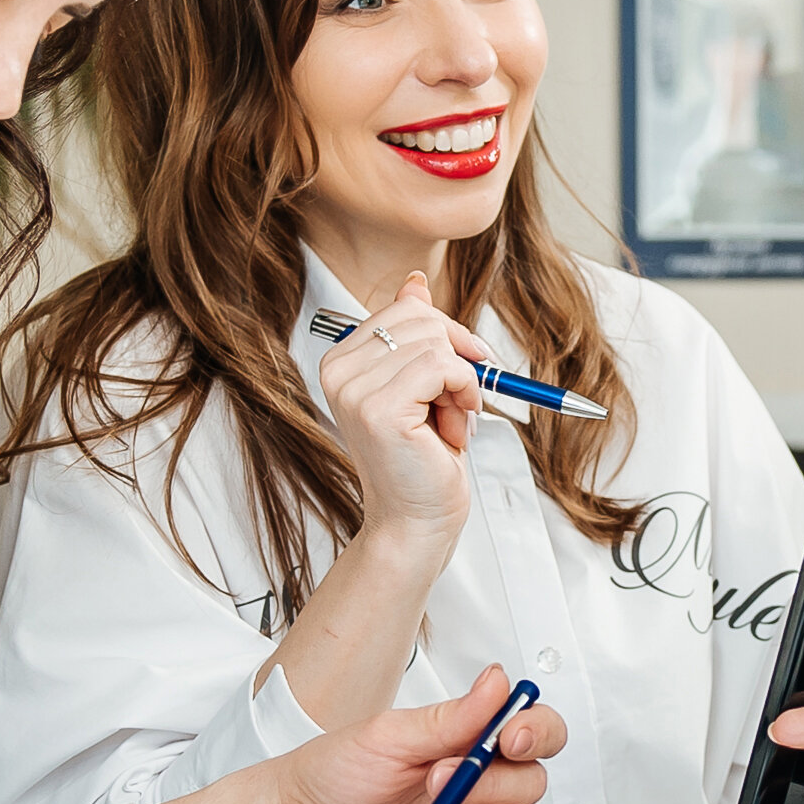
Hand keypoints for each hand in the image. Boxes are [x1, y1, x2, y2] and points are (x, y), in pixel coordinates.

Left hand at [150, 665, 571, 803]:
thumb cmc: (333, 780)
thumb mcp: (387, 737)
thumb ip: (450, 718)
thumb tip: (497, 682)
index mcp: (468, 749)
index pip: (533, 732)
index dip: (537, 730)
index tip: (510, 737)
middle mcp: (483, 795)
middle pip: (537, 784)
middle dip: (500, 784)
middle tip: (446, 784)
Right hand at [317, 273, 486, 559]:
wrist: (417, 521)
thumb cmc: (424, 458)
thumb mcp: (424, 384)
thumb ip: (416, 335)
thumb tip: (414, 283)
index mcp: (341, 360)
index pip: (406, 310)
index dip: (447, 337)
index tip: (461, 376)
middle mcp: (338, 370)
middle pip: (422, 319)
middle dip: (457, 357)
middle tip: (457, 403)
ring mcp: (354, 390)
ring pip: (436, 344)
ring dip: (463, 384)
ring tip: (451, 424)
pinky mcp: (380, 410)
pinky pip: (444, 367)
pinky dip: (465, 393)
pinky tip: (454, 429)